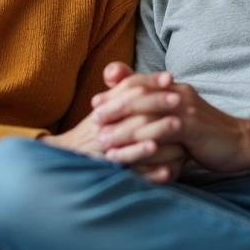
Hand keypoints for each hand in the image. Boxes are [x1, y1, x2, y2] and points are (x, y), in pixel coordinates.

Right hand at [39, 62, 186, 181]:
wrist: (71, 156)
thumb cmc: (100, 127)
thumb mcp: (111, 102)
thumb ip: (132, 87)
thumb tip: (166, 77)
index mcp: (106, 107)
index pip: (127, 89)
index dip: (148, 82)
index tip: (169, 78)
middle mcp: (105, 126)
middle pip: (133, 112)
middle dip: (157, 104)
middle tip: (179, 100)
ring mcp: (108, 150)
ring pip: (133, 140)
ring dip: (155, 133)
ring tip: (178, 128)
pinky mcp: (113, 171)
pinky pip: (133, 173)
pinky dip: (151, 173)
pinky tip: (168, 171)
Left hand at [94, 75, 249, 173]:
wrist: (241, 143)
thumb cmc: (206, 134)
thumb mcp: (180, 119)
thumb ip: (159, 113)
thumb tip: (133, 116)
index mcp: (173, 88)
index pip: (139, 81)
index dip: (116, 89)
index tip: (95, 101)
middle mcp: (177, 93)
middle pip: (138, 93)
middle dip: (113, 106)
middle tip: (93, 119)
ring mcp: (185, 109)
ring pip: (146, 113)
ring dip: (121, 127)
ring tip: (102, 141)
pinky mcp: (192, 127)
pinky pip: (160, 132)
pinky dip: (139, 143)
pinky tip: (124, 155)